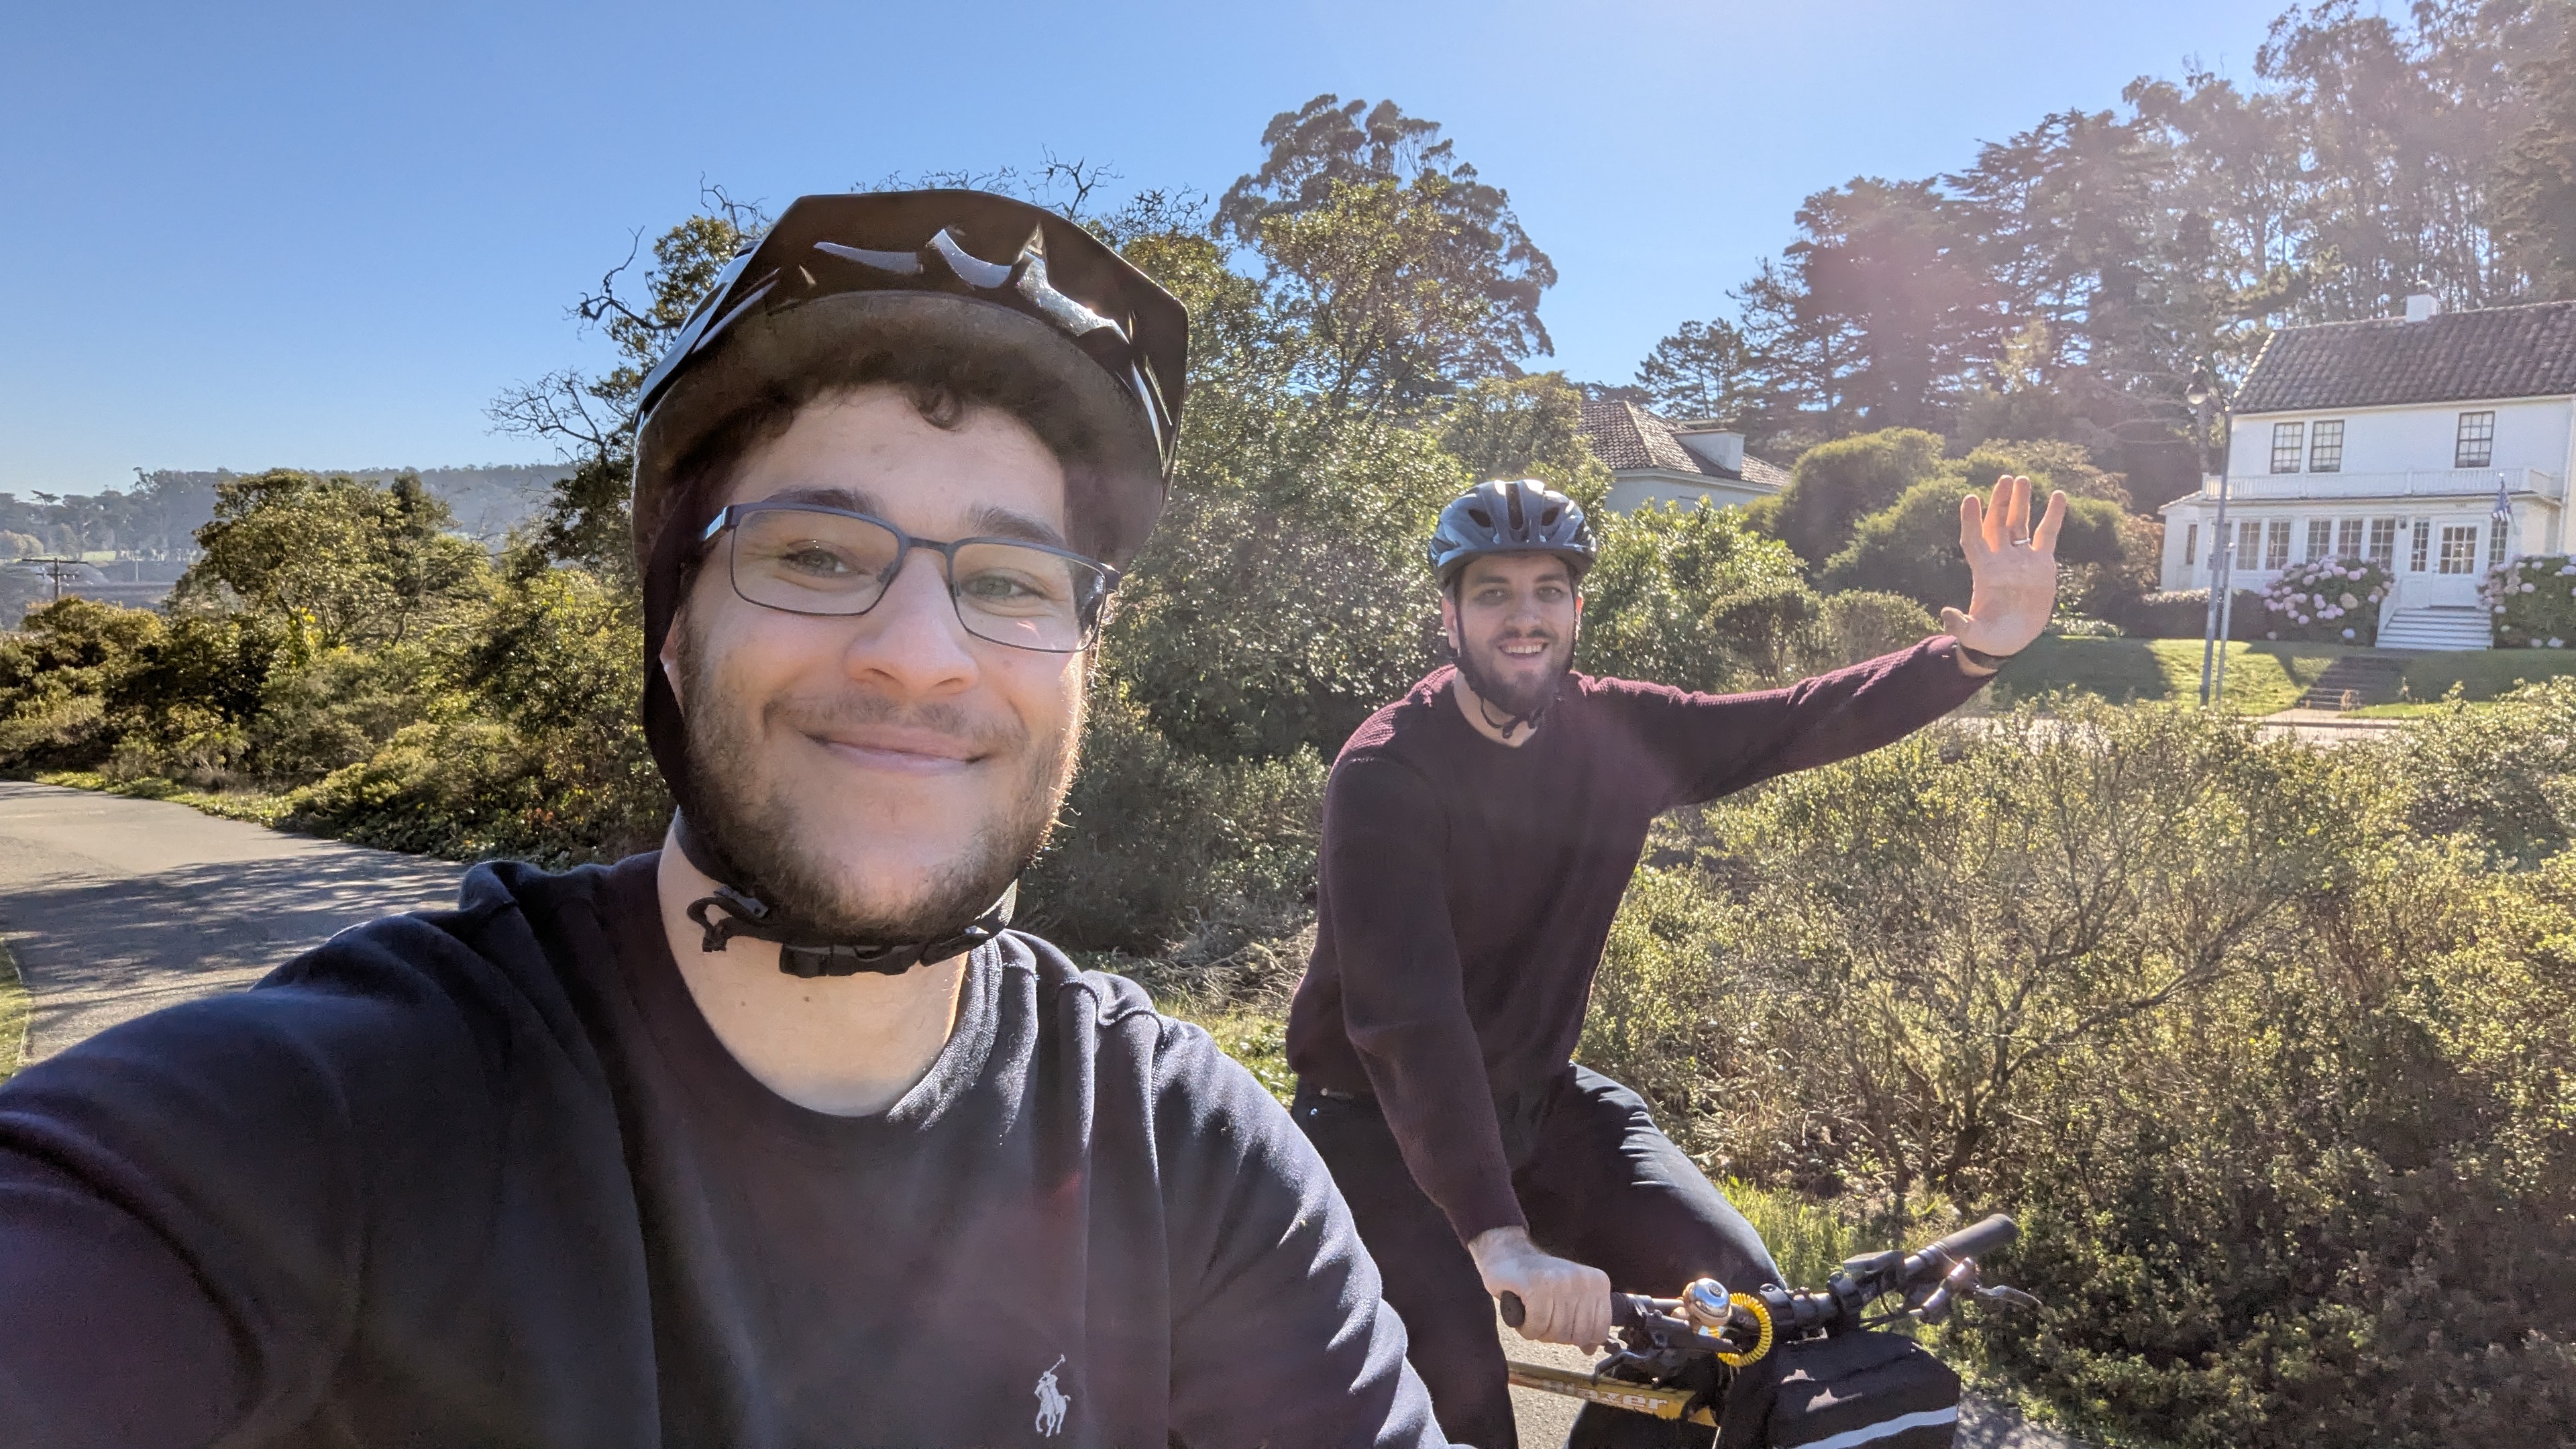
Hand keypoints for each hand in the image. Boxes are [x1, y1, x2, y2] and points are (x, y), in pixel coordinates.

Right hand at [1470, 1226, 1610, 1347]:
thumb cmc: (1538, 1278)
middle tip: (1545, 1320)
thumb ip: (1584, 1322)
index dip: (1580, 1339)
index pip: (1599, 1330)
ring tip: (1533, 1314)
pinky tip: (1524, 1316)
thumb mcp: (1571, 1298)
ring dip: (1540, 1332)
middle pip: (1577, 1335)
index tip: (1566, 1329)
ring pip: (1557, 1332)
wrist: (1508, 1254)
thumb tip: (1590, 1349)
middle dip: (1557, 1336)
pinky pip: (1536, 1327)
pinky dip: (1527, 1329)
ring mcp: (1560, 1282)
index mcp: (1597, 1283)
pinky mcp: (1537, 1286)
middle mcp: (1583, 1281)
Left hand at [1940, 474, 2066, 665]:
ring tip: (2022, 479)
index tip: (1970, 499)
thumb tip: (1945, 614)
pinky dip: (2052, 515)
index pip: (1974, 539)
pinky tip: (2058, 495)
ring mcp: (2022, 559)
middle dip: (1999, 502)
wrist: (2013, 639)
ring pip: (2019, 524)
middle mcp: (2001, 559)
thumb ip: (1960, 625)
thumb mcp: (1974, 634)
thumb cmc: (1990, 637)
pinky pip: (2047, 534)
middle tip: (2005, 478)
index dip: (1971, 520)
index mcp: (1984, 571)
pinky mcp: (2042, 563)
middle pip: (1997, 524)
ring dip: (2020, 502)